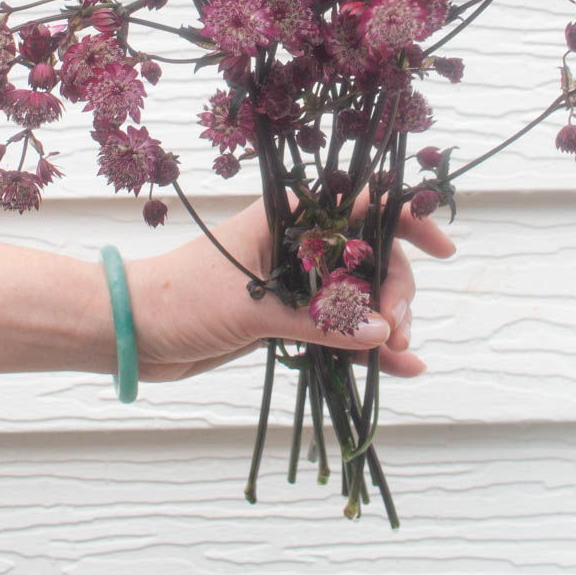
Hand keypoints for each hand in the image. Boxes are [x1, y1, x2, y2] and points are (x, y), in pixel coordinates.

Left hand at [124, 195, 455, 381]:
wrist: (134, 331)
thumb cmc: (180, 297)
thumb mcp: (251, 306)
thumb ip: (318, 320)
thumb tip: (382, 333)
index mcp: (288, 218)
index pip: (360, 206)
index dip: (405, 221)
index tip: (441, 248)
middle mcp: (298, 244)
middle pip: (370, 256)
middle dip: (394, 289)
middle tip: (397, 327)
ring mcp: (296, 281)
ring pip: (360, 295)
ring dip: (385, 322)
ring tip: (399, 354)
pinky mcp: (290, 317)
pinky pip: (339, 327)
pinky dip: (365, 345)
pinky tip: (397, 368)